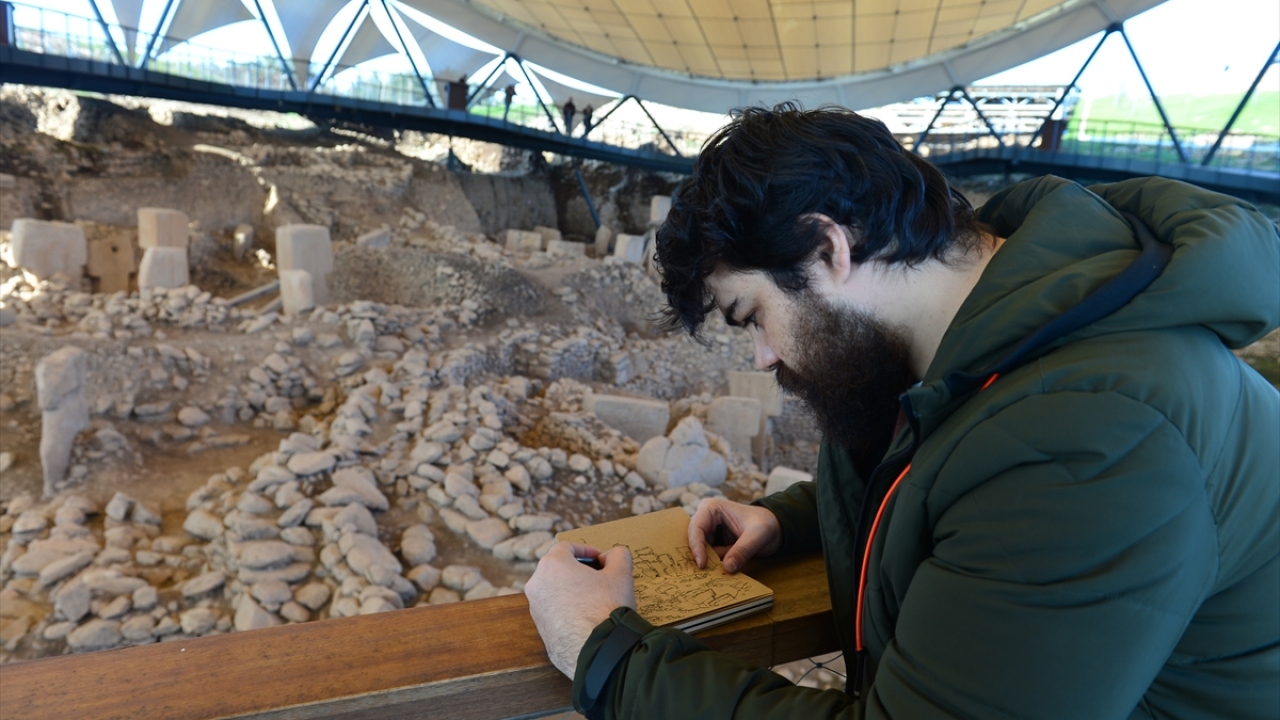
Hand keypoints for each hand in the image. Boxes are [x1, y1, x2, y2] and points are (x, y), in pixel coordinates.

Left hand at [525, 542, 635, 677]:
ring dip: (573, 591)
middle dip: (578, 571)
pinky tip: (588, 619)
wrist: (601, 652)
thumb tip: (612, 556)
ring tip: (596, 600)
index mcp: (552, 566)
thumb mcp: (621, 574)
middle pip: (557, 569)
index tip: (601, 559)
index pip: (565, 547)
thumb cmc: (608, 608)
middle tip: (600, 578)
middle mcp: (537, 585)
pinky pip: (555, 613)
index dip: (586, 549)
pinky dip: (568, 611)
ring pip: (554, 592)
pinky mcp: (541, 631)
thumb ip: (618, 555)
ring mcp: (536, 610)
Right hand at [688, 498, 781, 573]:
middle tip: (699, 574)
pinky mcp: (715, 545)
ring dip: (708, 564)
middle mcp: (706, 519)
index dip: (696, 547)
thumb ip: (743, 550)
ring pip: (701, 552)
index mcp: (711, 508)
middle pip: (694, 541)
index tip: (702, 565)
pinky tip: (719, 574)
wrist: (776, 529)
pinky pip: (710, 558)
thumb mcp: (758, 536)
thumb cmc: (766, 524)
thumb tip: (727, 568)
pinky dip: (714, 566)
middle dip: (698, 556)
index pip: (696, 528)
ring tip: (711, 576)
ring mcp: (710, 533)